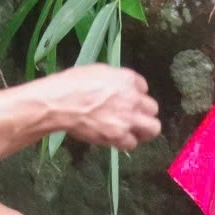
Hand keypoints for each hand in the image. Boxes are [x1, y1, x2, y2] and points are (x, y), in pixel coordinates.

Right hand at [24, 65, 159, 150]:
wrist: (61, 103)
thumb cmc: (73, 84)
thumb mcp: (98, 71)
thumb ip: (115, 79)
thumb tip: (121, 87)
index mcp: (128, 79)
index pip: (144, 88)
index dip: (135, 94)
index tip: (128, 99)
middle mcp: (133, 98)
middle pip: (153, 109)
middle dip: (145, 113)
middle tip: (136, 117)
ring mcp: (128, 119)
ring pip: (152, 129)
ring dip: (143, 130)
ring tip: (132, 131)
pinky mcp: (118, 136)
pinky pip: (132, 143)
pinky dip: (125, 142)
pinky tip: (117, 138)